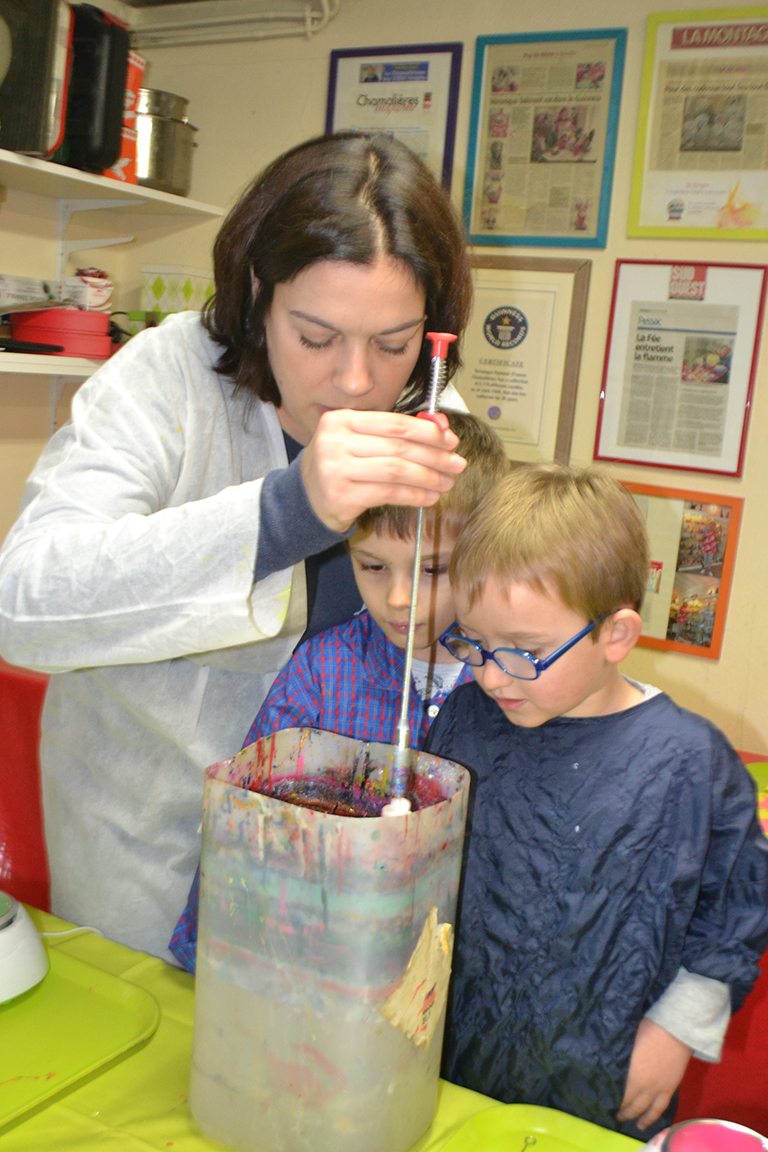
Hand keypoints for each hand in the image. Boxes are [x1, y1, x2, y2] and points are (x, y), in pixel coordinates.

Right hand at [300, 409, 465, 532]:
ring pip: (396, 470)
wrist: (304, 499)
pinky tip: (429, 497)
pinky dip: (414, 495)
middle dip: (434, 456)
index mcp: (341, 420)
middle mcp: (335, 441)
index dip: (427, 432)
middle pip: (398, 446)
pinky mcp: (341, 496)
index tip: (450, 440)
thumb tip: (441, 428)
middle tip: (457, 464)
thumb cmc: (339, 466)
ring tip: (447, 482)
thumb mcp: (359, 441)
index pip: (394, 423)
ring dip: (428, 477)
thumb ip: (394, 433)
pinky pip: (388, 493)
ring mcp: (335, 469)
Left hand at [617, 1017, 691, 1131]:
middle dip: (624, 1112)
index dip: (614, 1101)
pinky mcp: (671, 1087)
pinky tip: (652, 1118)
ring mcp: (660, 1088)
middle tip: (616, 1116)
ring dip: (640, 1118)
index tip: (606, 1103)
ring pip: (648, 1110)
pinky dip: (655, 1115)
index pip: (621, 1094)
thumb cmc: (650, 1030)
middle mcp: (645, 1086)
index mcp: (633, 1075)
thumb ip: (622, 1058)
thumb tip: (612, 1064)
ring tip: (636, 1125)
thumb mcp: (630, 1042)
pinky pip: (662, 1106)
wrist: (677, 1030)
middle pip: (633, 1104)